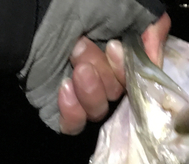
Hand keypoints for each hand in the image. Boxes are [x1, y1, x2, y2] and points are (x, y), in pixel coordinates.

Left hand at [59, 12, 170, 134]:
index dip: (128, 71)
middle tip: (81, 46)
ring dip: (90, 89)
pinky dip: (73, 112)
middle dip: (104, 73)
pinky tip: (65, 89)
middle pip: (118, 95)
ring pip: (98, 111)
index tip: (113, 48)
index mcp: (117, 54)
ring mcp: (78, 92)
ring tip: (72, 59)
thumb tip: (155, 60)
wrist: (34, 11)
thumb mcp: (130, 5)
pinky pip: (74, 126)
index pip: (136, 80)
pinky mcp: (56, 107)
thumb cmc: (79, 1)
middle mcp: (101, 74)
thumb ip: (152, 29)